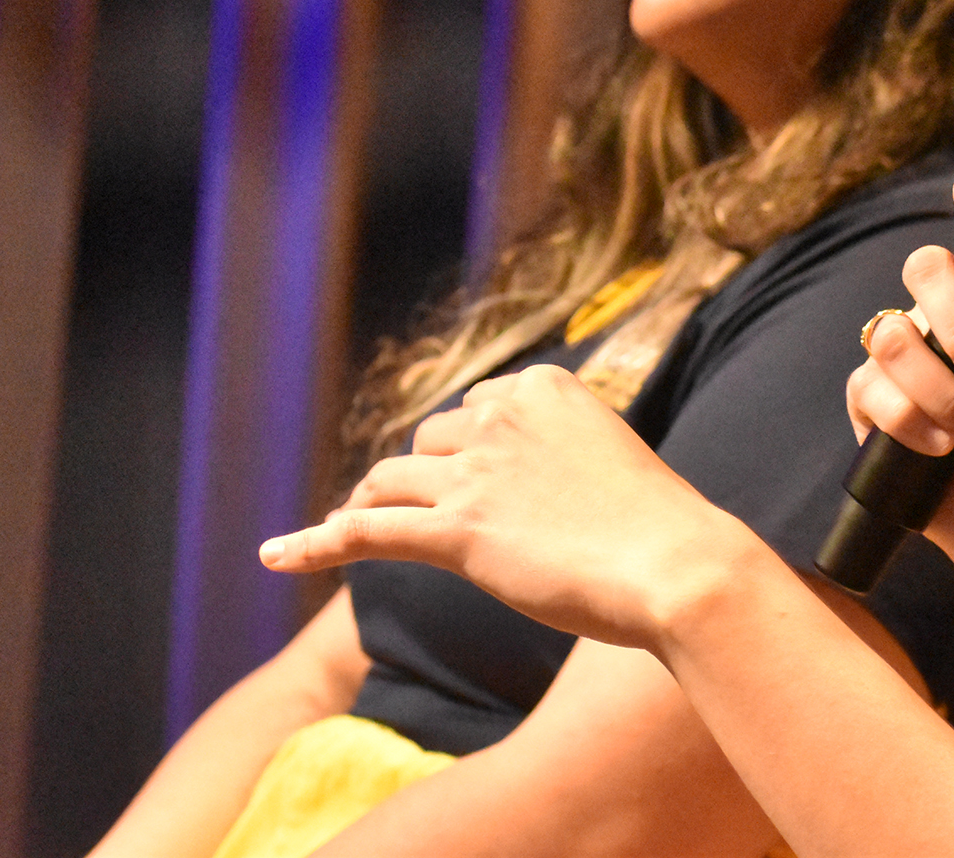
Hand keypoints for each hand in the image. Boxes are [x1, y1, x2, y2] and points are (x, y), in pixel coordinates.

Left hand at [259, 365, 756, 649]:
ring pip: (389, 479)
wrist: (677, 566)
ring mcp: (476, 474)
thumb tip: (542, 488)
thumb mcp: (610, 461)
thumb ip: (563, 454)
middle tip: (434, 518)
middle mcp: (503, 417)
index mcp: (545, 386)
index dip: (472, 448)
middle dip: (426, 476)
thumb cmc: (660, 527)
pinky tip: (276, 554)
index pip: (478, 406)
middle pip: (430, 440)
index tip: (482, 480)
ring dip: (369, 502)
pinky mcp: (458, 532)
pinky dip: (316, 541)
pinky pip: (365, 532)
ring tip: (350, 527)